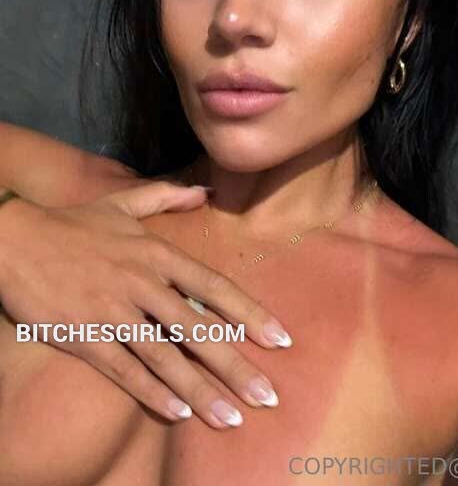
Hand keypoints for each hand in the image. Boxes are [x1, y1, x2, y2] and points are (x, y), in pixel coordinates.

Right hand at [0, 181, 291, 427]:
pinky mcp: (84, 335)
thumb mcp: (122, 203)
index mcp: (157, 252)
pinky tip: (178, 413)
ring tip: (231, 417)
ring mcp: (113, 311)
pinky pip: (124, 369)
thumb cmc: (72, 223)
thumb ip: (166, 196)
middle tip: (268, 395)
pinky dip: (152, 392)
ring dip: (201, 390)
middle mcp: (143, 282)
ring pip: (166, 356)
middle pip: (199, 330)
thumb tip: (204, 190)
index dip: (250, 314)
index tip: (281, 339)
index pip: (215, 287)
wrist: (14, 238)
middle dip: (236, 365)